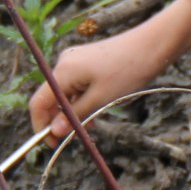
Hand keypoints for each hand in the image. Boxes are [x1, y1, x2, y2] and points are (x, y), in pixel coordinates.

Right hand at [28, 0, 190, 135]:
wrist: (152, 44)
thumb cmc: (128, 70)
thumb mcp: (101, 98)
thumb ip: (75, 115)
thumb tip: (54, 131)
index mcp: (63, 72)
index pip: (38, 103)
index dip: (40, 126)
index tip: (52, 144)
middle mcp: (64, 63)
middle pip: (50, 98)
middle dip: (59, 120)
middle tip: (73, 139)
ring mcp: (75, 60)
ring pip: (65, 93)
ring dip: (73, 111)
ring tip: (91, 126)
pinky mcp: (86, 60)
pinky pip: (76, 85)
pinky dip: (82, 100)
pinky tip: (95, 111)